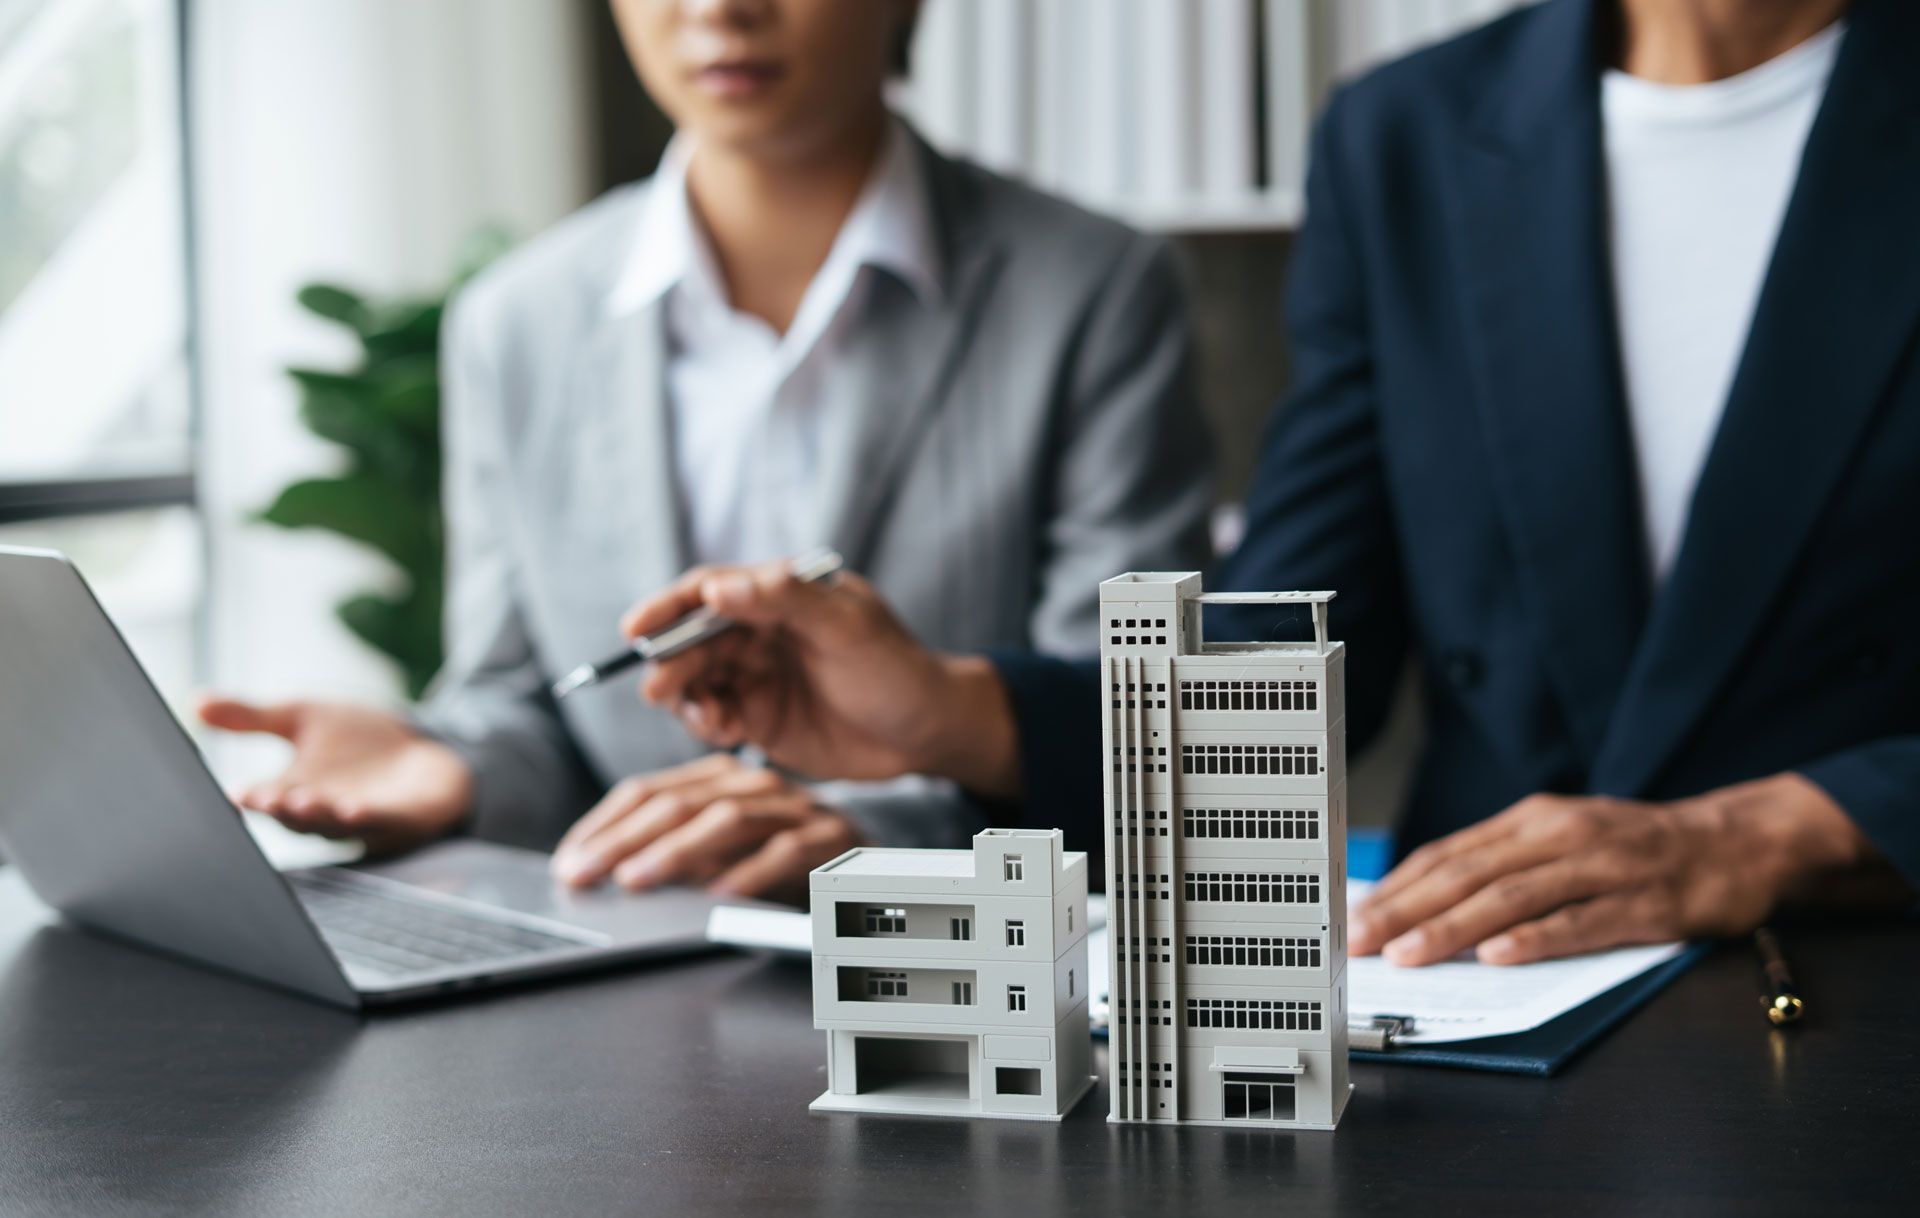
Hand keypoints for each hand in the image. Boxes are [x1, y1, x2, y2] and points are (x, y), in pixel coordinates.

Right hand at [197, 696, 473, 853]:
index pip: (264, 800)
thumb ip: (252, 716)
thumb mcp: (303, 718)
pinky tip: (353, 808)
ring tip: (303, 802)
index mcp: (293, 791)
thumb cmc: (358, 742)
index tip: (232, 793)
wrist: (422, 751)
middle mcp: (322, 812)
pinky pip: (382, 822)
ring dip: (318, 815)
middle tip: (266, 799)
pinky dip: (367, 817)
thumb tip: (195, 701)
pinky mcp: (402, 819)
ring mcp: (363, 819)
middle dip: (280, 809)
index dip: (250, 799)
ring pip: (335, 824)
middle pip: (296, 818)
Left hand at [550, 753, 860, 899]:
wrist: (865, 869)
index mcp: (720, 779)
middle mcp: (754, 785)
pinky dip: (750, 874)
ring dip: (678, 851)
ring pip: (729, 819)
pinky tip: (719, 897)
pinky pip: (785, 852)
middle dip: (625, 840)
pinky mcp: (830, 839)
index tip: (570, 864)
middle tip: (587, 875)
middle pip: (680, 802)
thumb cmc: (780, 865)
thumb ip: (672, 855)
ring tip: (638, 880)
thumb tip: (605, 874)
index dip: (604, 826)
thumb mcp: (718, 856)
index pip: (648, 791)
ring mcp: (794, 809)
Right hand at [625, 560, 1021, 798]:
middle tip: (660, 689)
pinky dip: (705, 722)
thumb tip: (720, 587)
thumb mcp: (848, 627)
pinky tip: (722, 731)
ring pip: (696, 680)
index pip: (709, 591)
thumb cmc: (896, 668)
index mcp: (779, 595)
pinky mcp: (758, 719)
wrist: (926, 732)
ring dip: (686, 697)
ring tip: (706, 717)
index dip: (668, 607)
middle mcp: (760, 632)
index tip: (635, 627)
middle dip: (671, 661)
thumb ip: (786, 600)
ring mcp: (756, 676)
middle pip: (694, 639)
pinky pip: (713, 717)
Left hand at [1351, 773, 1897, 965]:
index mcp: (1531, 821)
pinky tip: (1499, 956)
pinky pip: (1580, 923)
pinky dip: (1535, 939)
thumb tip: (1423, 900)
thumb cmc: (1633, 849)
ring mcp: (1600, 868)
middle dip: (1407, 910)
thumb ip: (1501, 866)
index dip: (1397, 887)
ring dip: (1454, 928)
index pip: (1448, 855)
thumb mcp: (1560, 840)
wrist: (1733, 842)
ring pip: (1513, 898)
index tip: (1356, 916)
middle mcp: (1559, 836)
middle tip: (1362, 941)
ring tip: (1411, 955)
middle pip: (1468, 875)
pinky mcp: (1641, 903)